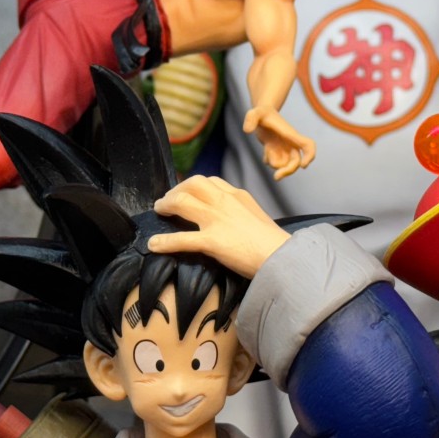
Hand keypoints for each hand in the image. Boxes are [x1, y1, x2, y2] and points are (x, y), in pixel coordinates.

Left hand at [149, 175, 289, 278]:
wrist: (283, 256)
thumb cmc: (275, 243)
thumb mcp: (257, 217)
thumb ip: (241, 213)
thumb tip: (232, 221)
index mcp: (237, 196)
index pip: (210, 181)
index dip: (192, 185)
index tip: (186, 192)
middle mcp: (224, 202)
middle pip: (191, 184)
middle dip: (175, 190)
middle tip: (167, 201)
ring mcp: (216, 220)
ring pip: (181, 202)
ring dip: (166, 206)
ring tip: (159, 212)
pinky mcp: (212, 241)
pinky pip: (181, 239)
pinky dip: (164, 242)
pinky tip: (155, 244)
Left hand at [242, 106, 315, 180]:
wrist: (260, 114)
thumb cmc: (261, 112)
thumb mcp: (255, 112)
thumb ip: (251, 118)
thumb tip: (247, 130)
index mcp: (291, 135)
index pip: (308, 146)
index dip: (309, 156)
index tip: (303, 166)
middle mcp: (290, 143)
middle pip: (296, 162)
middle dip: (287, 171)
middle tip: (276, 177)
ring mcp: (284, 148)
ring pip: (285, 165)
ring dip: (275, 163)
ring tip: (267, 149)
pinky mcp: (276, 151)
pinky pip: (275, 163)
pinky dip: (270, 161)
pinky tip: (266, 150)